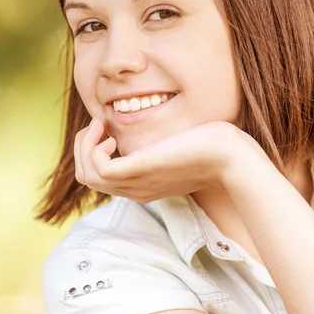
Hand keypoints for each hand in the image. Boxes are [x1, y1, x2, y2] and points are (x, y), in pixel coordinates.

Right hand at [74, 117, 268, 202]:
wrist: (230, 157)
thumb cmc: (212, 147)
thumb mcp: (177, 147)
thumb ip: (160, 145)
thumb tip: (154, 132)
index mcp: (142, 185)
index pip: (99, 178)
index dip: (93, 150)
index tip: (109, 129)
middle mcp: (135, 189)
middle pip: (86, 177)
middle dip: (83, 145)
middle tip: (101, 125)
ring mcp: (136, 183)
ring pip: (86, 175)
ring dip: (85, 145)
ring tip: (102, 126)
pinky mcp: (140, 170)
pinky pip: (98, 170)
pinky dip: (94, 149)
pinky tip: (111, 134)